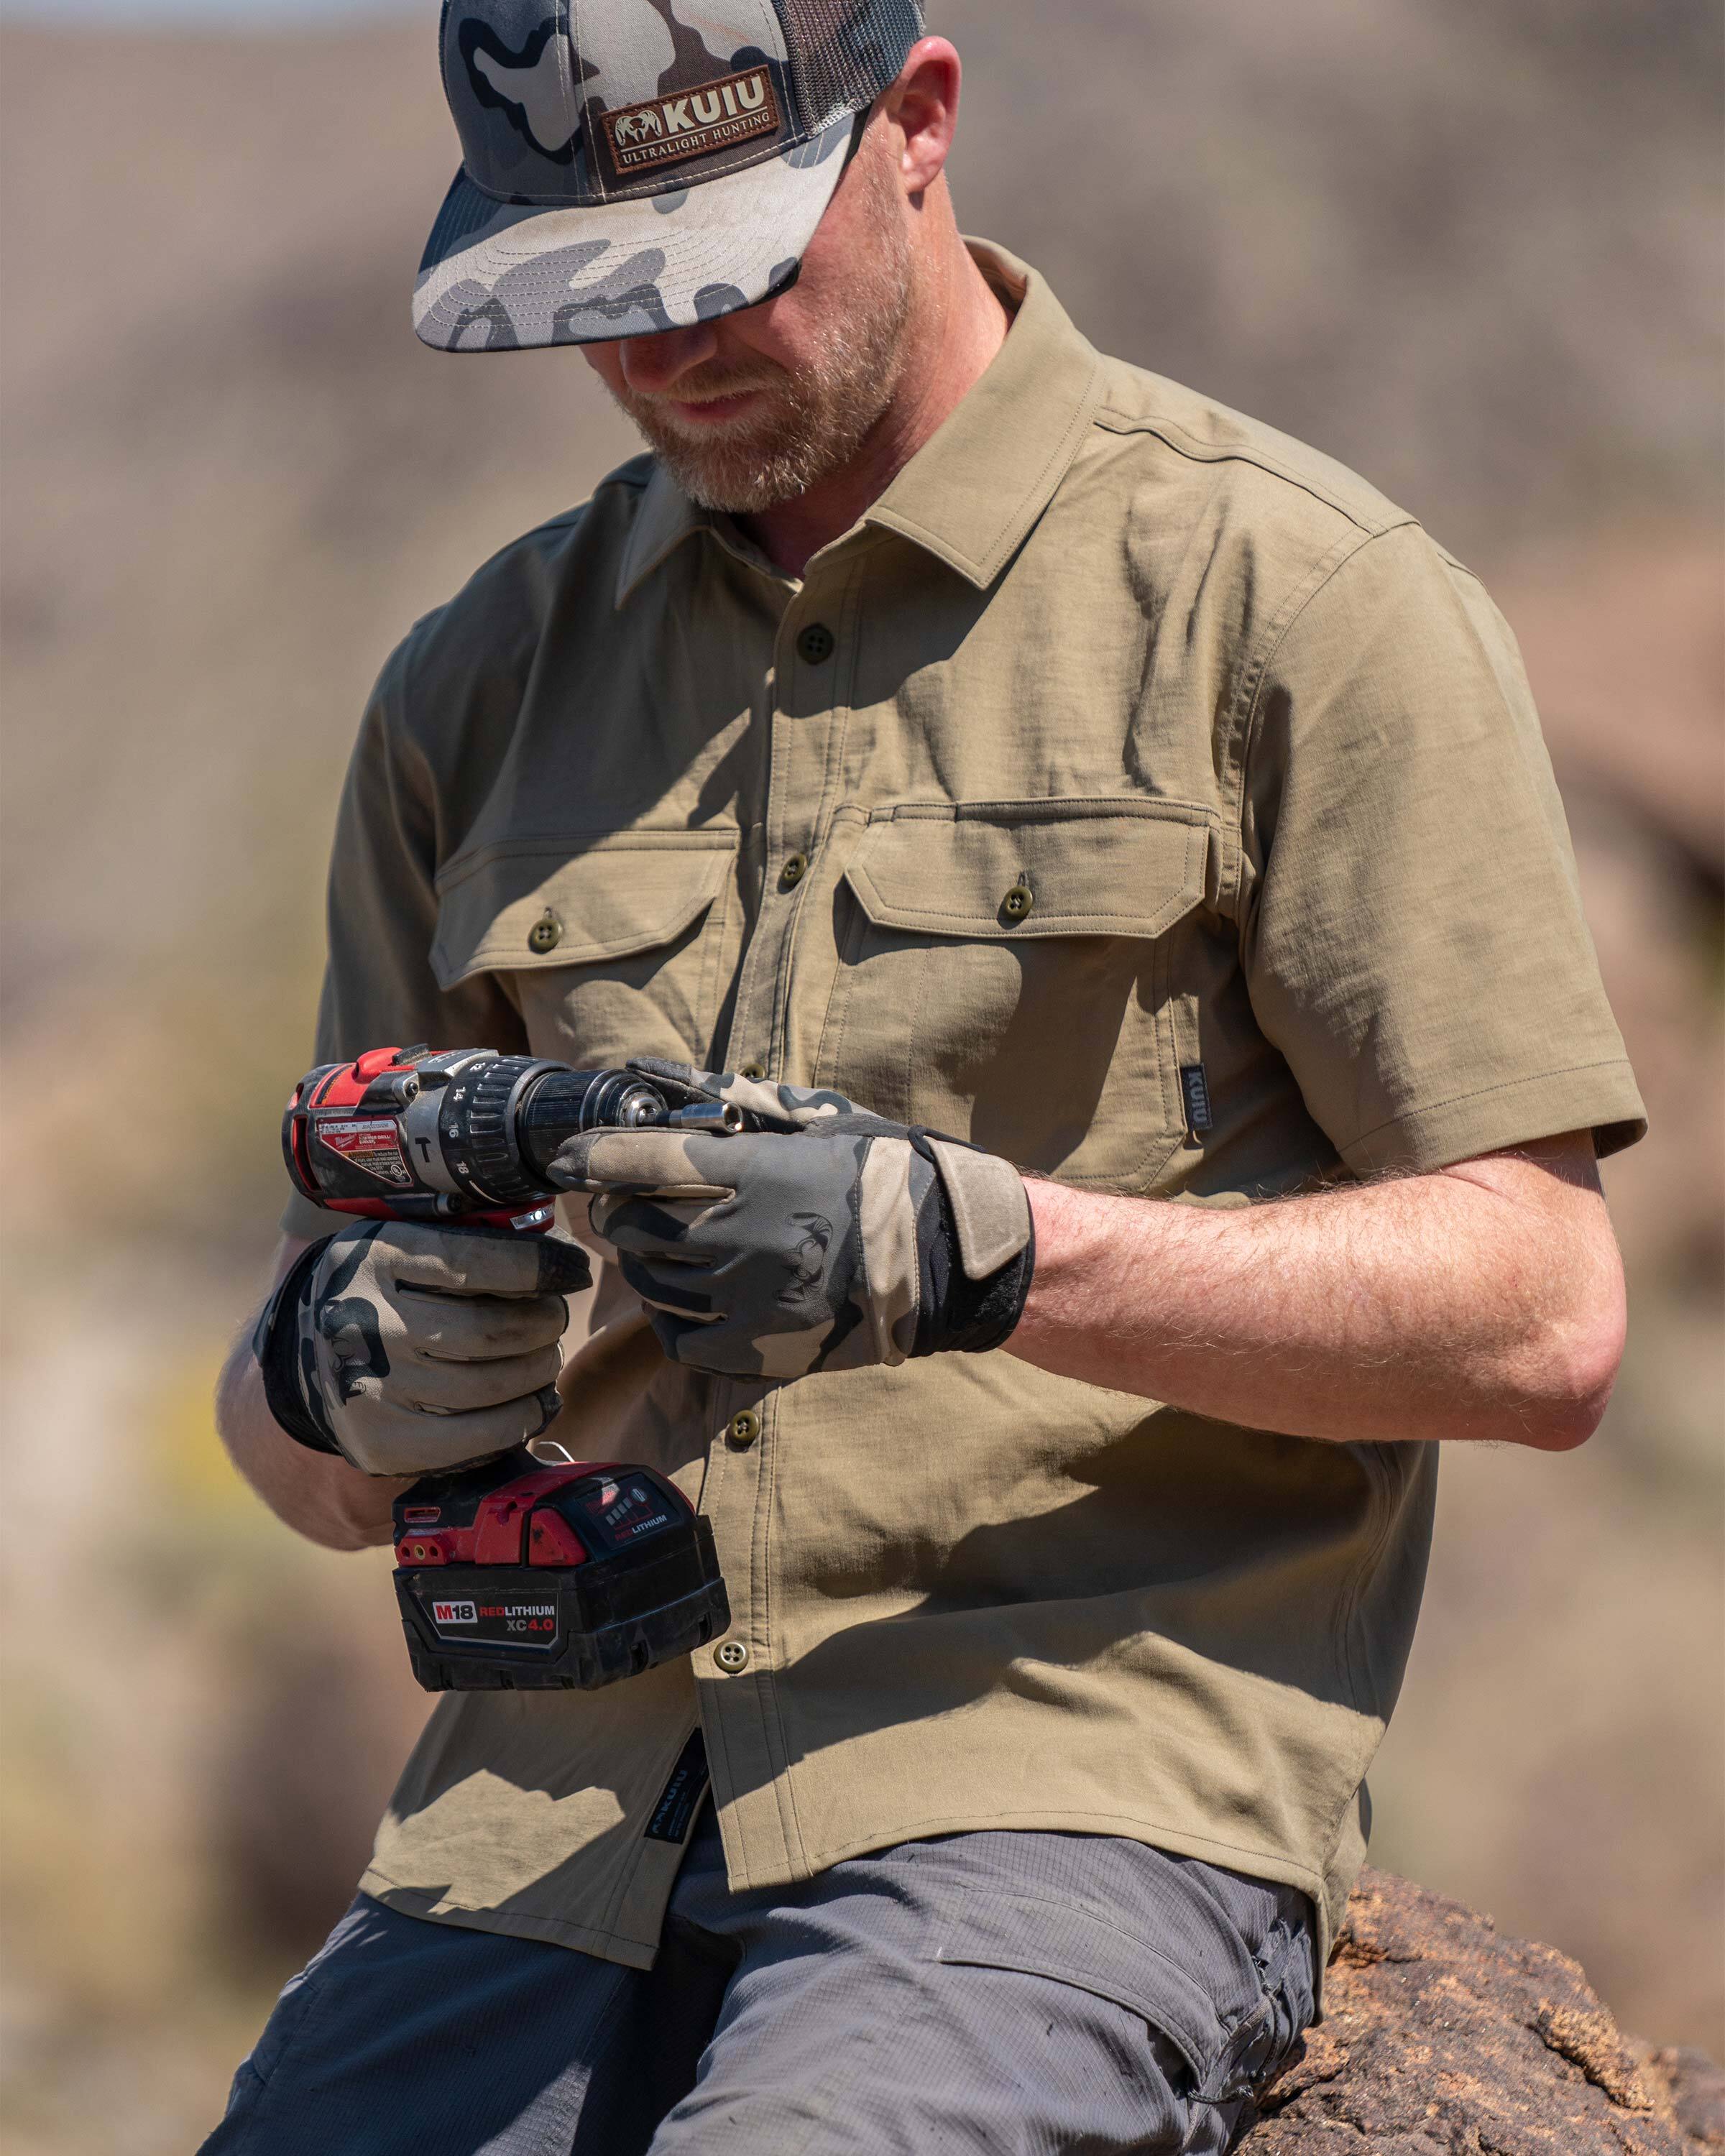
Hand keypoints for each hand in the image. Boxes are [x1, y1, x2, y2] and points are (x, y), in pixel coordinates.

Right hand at [253, 1220, 590, 1475]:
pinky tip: (536, 1401)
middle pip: (490, 1329)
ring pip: (489, 1385)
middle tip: (555, 1318)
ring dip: (539, 1370)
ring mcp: (370, 1387)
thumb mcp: (407, 1242)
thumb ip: (468, 1235)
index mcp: (376, 1257)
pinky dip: (522, 1418)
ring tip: (545, 1356)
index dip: (540, 1265)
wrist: (311, 1356)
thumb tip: (559, 1247)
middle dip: (544, 1323)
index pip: (473, 1260)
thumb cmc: (386, 1289)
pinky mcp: (383, 1442)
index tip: (574, 1269)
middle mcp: (365, 1321)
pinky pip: (477, 1437)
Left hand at [547, 1061, 1032, 1380]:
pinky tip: (681, 1303)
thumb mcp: (815, 1122)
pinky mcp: (760, 1348)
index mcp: (757, 1172)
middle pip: (636, 1227)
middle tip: (617, 1206)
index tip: (566, 1159)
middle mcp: (743, 1236)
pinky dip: (669, 1319)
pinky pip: (681, 1339)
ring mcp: (748, 1298)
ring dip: (641, 1265)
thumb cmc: (881, 1175)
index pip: (645, 1162)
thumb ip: (736, 1100)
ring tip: (654, 1252)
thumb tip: (660, 1072)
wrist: (943, 1257)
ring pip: (653, 1283)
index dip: (593, 1158)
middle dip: (615, 1214)